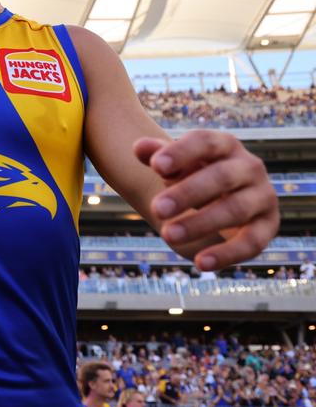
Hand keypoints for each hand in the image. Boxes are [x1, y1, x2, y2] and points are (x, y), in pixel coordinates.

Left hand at [135, 130, 277, 270]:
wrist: (218, 199)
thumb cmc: (191, 175)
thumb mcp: (173, 164)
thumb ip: (156, 155)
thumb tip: (139, 148)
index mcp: (224, 145)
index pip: (205, 142)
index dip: (181, 153)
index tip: (155, 167)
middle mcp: (249, 167)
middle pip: (221, 177)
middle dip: (187, 193)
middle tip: (156, 209)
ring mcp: (262, 196)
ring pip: (236, 209)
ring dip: (201, 223)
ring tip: (168, 235)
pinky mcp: (267, 227)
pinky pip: (252, 242)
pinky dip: (227, 254)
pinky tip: (200, 264)